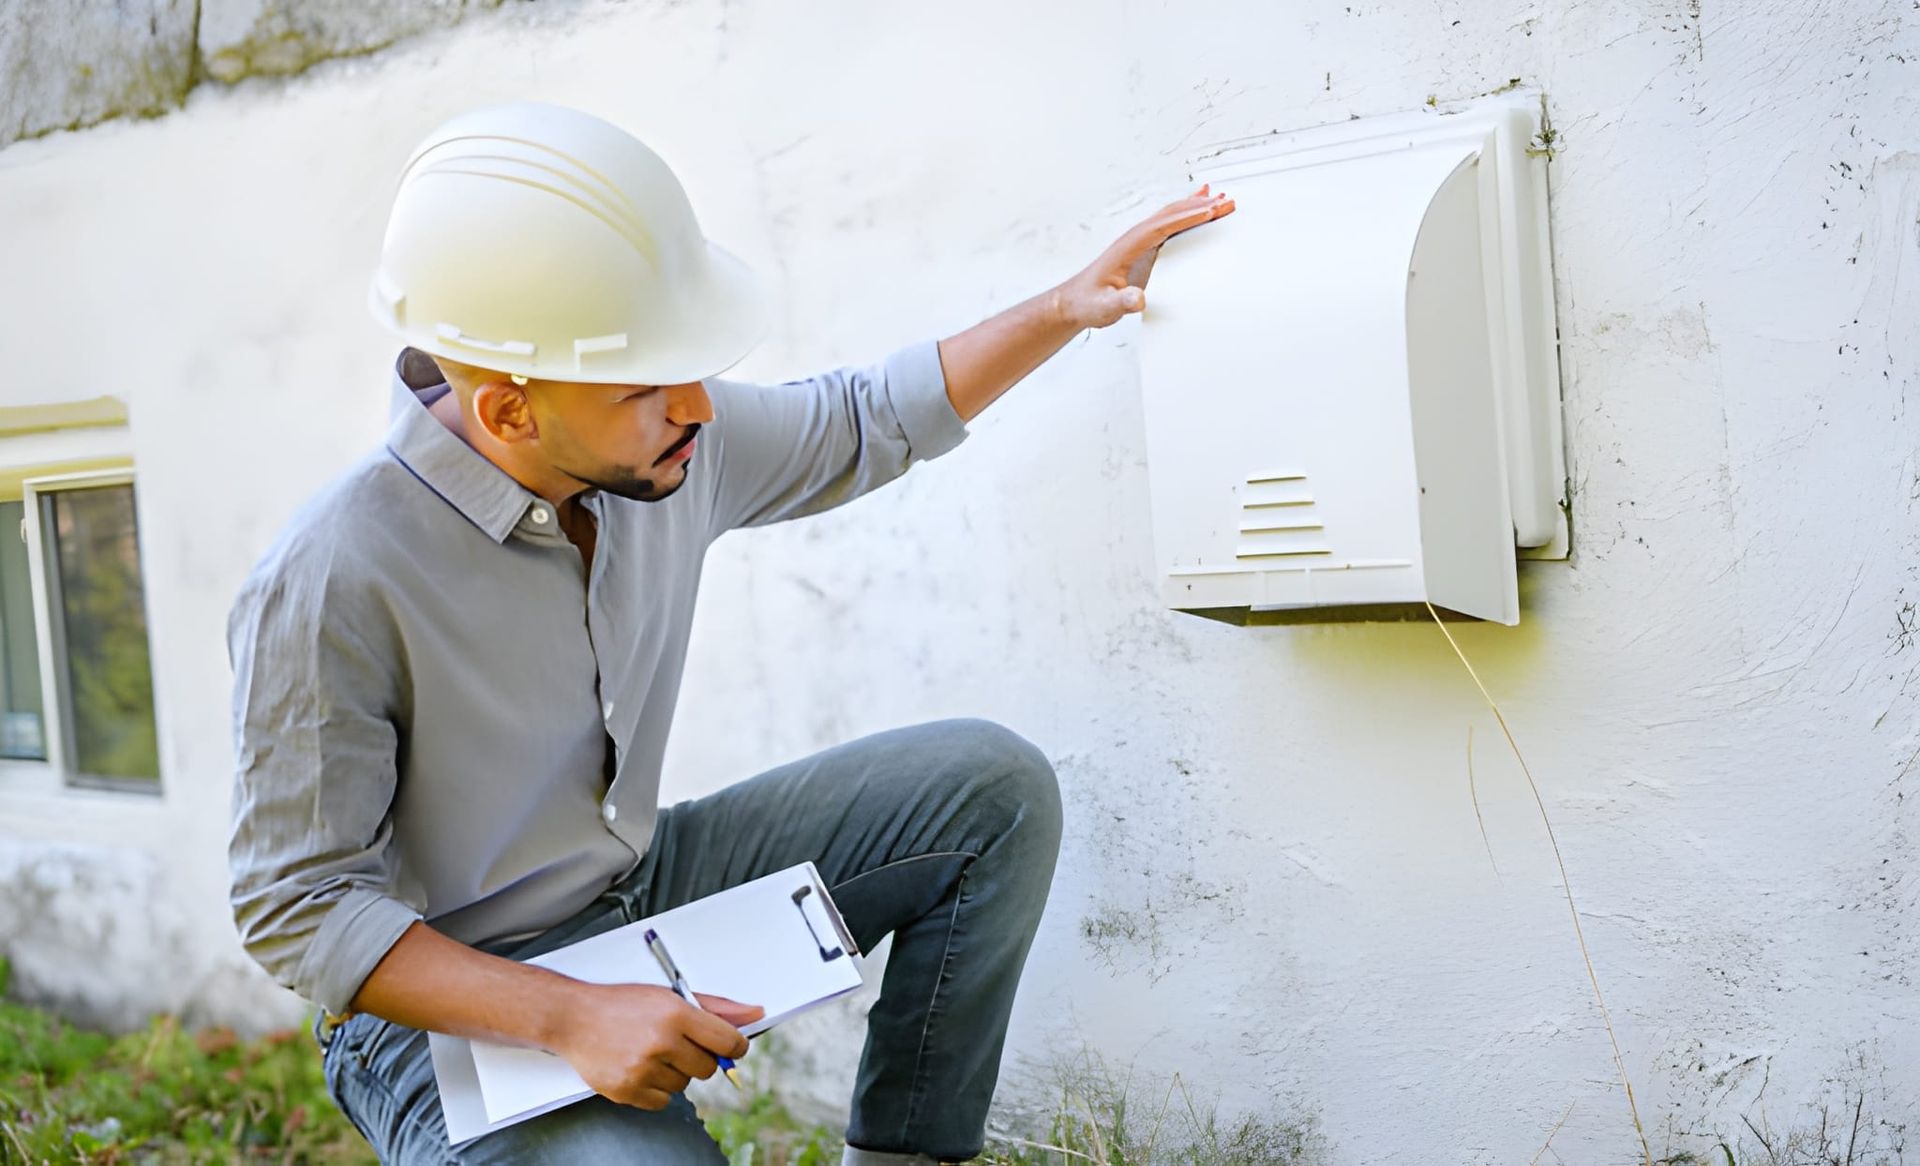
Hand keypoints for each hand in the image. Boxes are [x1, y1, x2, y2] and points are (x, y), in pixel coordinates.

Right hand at [551, 982, 762, 1109]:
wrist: (574, 1018)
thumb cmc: (623, 1004)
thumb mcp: (670, 995)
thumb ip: (715, 1007)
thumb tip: (755, 1014)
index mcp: (676, 1014)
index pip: (728, 1042)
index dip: (736, 1047)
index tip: (732, 1047)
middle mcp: (661, 1042)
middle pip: (709, 1068)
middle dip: (700, 1057)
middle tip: (678, 1044)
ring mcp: (642, 1069)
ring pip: (685, 1084)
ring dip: (675, 1072)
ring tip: (651, 1052)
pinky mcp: (627, 1090)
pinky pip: (663, 1101)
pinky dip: (656, 1088)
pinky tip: (640, 1067)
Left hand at [1052, 184, 1235, 330]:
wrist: (1076, 302)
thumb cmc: (1089, 302)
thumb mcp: (1105, 307)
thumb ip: (1122, 302)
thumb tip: (1137, 299)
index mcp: (1128, 246)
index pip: (1162, 227)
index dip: (1186, 218)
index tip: (1209, 212)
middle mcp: (1135, 238)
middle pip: (1171, 215)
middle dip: (1199, 206)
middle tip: (1226, 202)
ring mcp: (1140, 242)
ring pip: (1172, 216)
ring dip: (1196, 207)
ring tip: (1220, 199)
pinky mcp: (1145, 250)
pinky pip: (1169, 227)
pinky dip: (1186, 216)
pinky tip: (1197, 209)